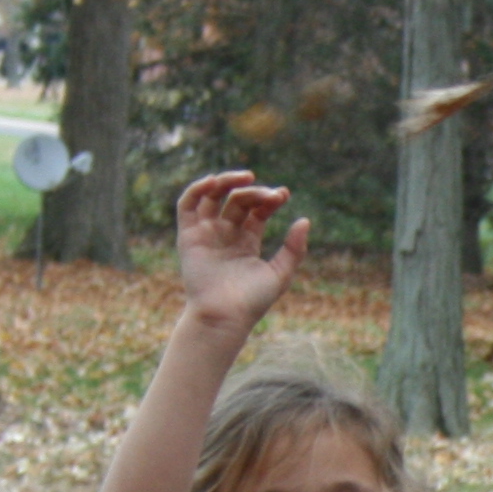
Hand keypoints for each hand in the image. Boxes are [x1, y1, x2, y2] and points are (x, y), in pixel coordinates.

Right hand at [176, 170, 307, 338]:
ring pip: (213, 196)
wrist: (224, 315)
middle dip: (255, 192)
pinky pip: (188, 204)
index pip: (257, 211)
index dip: (269, 199)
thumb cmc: (252, 301)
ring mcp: (206, 232)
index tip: (283, 195)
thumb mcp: (281, 273)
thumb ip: (294, 249)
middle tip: (271, 194)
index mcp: (247, 242)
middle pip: (239, 201)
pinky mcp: (188, 234)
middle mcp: (226, 234)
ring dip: (227, 181)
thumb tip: (304, 220)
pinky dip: (198, 188)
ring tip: (246, 176)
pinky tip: (215, 181)